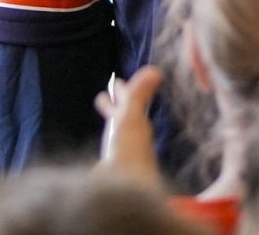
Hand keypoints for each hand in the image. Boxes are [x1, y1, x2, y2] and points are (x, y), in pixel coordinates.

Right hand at [94, 65, 163, 189]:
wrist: (124, 189)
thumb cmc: (128, 151)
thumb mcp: (131, 117)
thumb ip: (140, 94)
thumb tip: (157, 69)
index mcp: (136, 124)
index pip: (129, 102)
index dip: (122, 91)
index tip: (116, 81)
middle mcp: (131, 138)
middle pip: (122, 115)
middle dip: (115, 103)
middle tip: (106, 93)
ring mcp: (121, 153)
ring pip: (115, 129)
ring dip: (110, 118)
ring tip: (103, 112)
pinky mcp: (111, 167)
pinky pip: (108, 146)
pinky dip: (105, 138)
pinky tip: (102, 143)